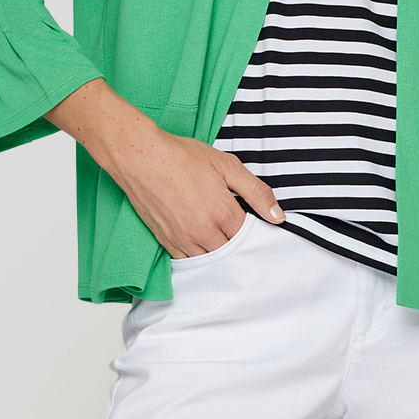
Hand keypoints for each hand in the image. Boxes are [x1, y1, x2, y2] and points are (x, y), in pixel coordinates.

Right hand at [43, 79, 283, 256]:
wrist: (141, 157)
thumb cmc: (181, 156)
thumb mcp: (227, 165)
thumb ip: (256, 191)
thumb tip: (278, 216)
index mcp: (223, 213)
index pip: (249, 236)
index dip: (253, 228)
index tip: (252, 220)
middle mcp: (204, 232)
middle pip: (232, 251)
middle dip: (237, 242)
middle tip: (235, 227)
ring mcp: (183, 239)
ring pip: (211, 260)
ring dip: (219, 252)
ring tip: (219, 235)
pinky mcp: (166, 241)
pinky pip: (188, 261)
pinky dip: (198, 255)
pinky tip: (201, 243)